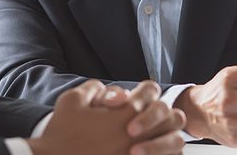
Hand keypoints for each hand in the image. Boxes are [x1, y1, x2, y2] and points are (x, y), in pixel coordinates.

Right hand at [28, 80, 184, 154]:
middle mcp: (140, 135)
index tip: (136, 97)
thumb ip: (93, 88)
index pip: (151, 91)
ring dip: (168, 138)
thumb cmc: (62, 135)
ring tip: (155, 139)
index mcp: (125, 114)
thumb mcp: (71, 101)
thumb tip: (109, 90)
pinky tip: (149, 154)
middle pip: (172, 117)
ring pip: (175, 143)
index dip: (145, 90)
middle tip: (151, 118)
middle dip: (163, 114)